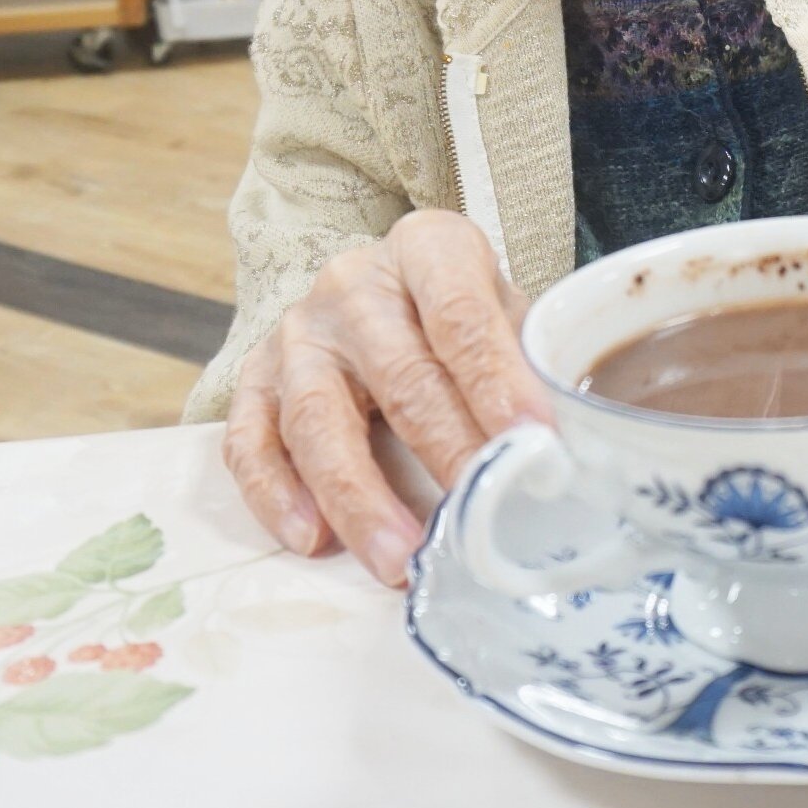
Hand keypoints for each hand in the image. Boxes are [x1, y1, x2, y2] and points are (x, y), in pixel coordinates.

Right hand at [222, 211, 549, 586]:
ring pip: (319, 419)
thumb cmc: (457, 310)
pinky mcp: (255, 379)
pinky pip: (251, 440)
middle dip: (444, 451)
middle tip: (478, 516)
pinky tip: (311, 537)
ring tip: (399, 558)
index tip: (532, 438)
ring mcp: (298, 333)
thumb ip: (527, 361)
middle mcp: (353, 285)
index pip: (461, 315)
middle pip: (399, 376)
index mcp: (426, 250)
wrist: (375, 286)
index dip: (497, 380)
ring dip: (361, 497)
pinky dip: (277, 493)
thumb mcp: (505, 308)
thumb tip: (555, 448)